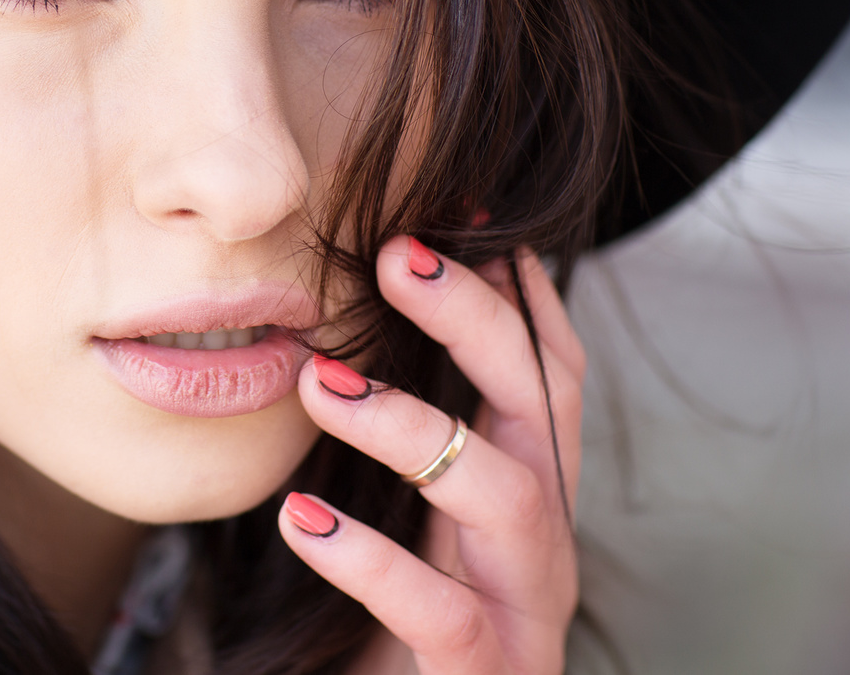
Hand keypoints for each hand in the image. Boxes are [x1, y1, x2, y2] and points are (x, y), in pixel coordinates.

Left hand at [278, 240, 583, 673]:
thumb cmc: (405, 633)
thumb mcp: (413, 524)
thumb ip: (408, 445)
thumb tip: (351, 333)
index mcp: (528, 494)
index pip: (552, 375)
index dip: (523, 292)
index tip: (469, 215)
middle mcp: (541, 543)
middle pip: (541, 406)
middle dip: (475, 319)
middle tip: (396, 254)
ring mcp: (522, 611)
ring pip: (505, 494)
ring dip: (410, 424)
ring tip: (317, 382)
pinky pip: (439, 610)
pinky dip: (367, 559)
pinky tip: (297, 518)